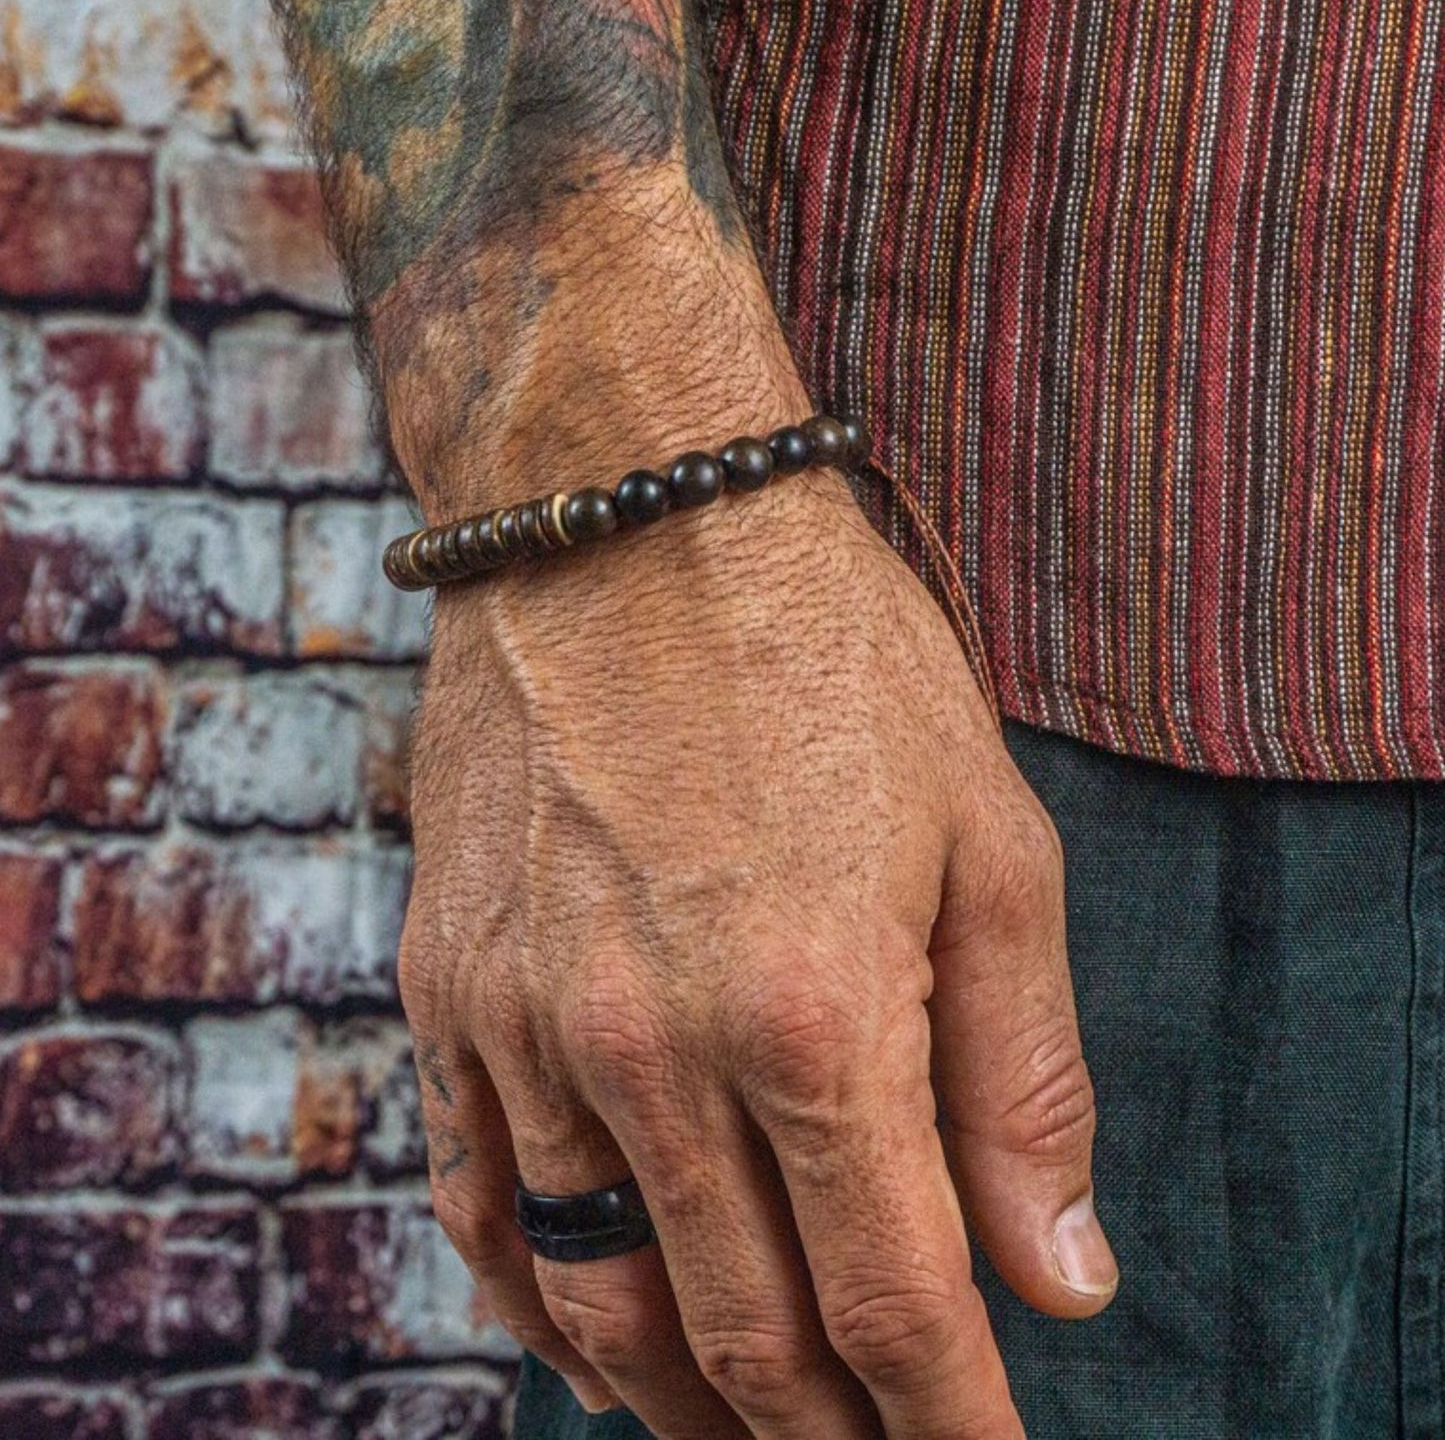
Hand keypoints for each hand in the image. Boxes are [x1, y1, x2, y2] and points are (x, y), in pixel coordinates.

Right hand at [400, 461, 1117, 1438]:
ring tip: (740, 1427)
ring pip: (602, 1298)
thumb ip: (1023, 1078)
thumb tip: (1058, 1279)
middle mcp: (651, 1048)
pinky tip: (581, 1334)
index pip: (893, 1302)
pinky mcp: (452, 988)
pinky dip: (539, 1302)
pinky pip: (479, 1201)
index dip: (949, 1420)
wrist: (629, 518)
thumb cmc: (829, 659)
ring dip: (682, 1394)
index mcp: (812, 1013)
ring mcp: (529, 1025)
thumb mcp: (989, 844)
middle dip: (824, 1427)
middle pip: (745, 1332)